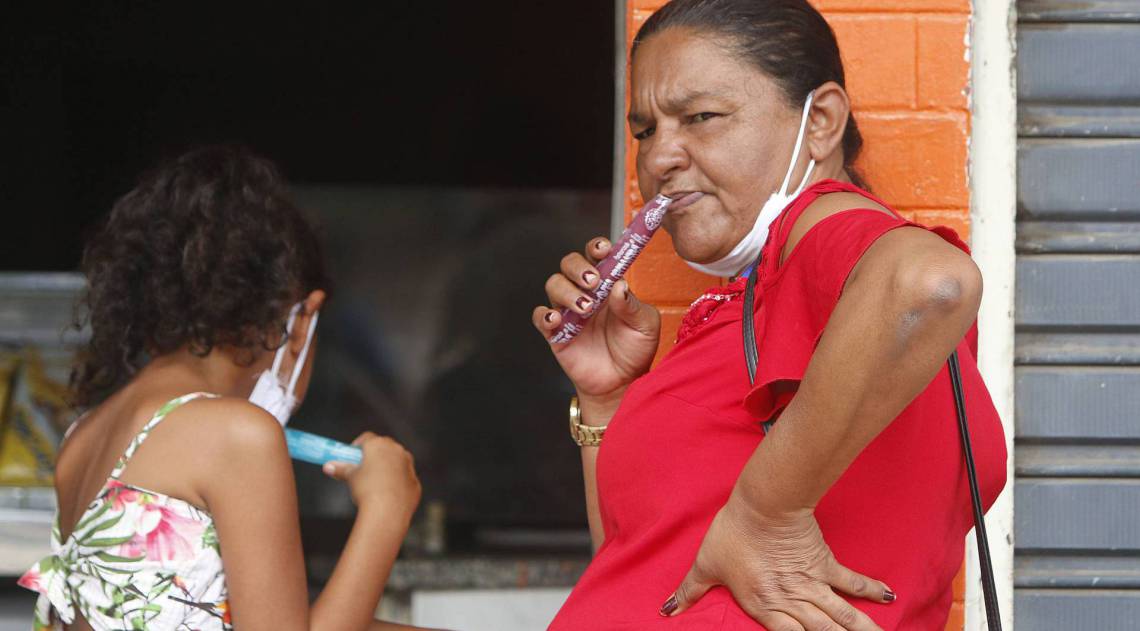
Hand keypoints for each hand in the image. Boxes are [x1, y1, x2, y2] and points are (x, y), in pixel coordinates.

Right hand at [324, 432, 420, 523]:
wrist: (387, 512)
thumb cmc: (367, 490)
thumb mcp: (350, 477)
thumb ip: (340, 469)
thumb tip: (328, 466)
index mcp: (380, 445)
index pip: (367, 438)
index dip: (357, 446)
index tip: (351, 456)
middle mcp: (397, 451)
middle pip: (384, 447)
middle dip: (373, 455)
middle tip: (362, 468)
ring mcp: (409, 466)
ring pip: (397, 462)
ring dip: (388, 467)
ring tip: (374, 481)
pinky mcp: (415, 482)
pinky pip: (404, 478)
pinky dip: (397, 482)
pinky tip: (387, 494)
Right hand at [532, 237, 660, 412]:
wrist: (622, 383)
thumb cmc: (635, 350)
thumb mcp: (645, 326)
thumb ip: (632, 305)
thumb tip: (619, 284)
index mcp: (607, 284)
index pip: (596, 256)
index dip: (596, 247)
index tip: (604, 249)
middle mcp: (585, 293)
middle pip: (569, 264)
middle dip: (578, 268)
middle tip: (593, 282)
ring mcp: (568, 312)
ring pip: (554, 285)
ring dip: (568, 292)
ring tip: (586, 309)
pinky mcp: (555, 333)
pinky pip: (540, 317)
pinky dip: (545, 315)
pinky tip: (558, 320)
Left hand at [662, 498, 894, 629]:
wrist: (762, 505)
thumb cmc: (731, 535)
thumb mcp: (706, 566)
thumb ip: (690, 592)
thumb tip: (666, 610)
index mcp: (764, 608)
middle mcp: (792, 602)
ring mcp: (812, 585)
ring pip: (841, 617)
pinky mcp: (825, 564)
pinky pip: (851, 581)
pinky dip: (871, 589)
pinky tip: (889, 598)